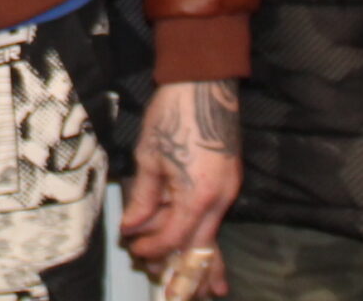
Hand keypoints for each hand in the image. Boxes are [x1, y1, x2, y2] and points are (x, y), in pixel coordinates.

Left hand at [121, 80, 239, 293]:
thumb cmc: (172, 115)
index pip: (174, 237)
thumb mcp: (149, 157)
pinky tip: (206, 255)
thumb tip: (132, 227)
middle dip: (184, 270)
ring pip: (212, 235)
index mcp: (198, 195)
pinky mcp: (230, 181)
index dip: (154, 248)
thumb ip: (143, 197)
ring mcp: (229, 190)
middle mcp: (220, 199)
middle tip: (170, 289)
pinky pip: (216, 218)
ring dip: (200, 259)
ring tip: (199, 290)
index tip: (136, 250)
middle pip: (201, 247)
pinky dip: (206, 235)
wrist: (204, 83)